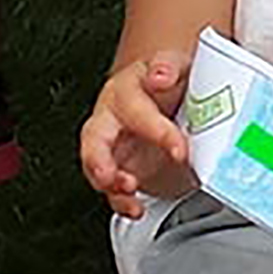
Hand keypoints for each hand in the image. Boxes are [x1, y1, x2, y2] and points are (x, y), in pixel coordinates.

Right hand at [80, 52, 196, 217]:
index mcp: (126, 90)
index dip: (156, 129)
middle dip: (100, 159)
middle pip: (94, 138)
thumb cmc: (171, 82)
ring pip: (96, 167)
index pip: (135, 106)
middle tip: (115, 175)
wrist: (173, 97)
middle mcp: (111, 118)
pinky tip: (135, 207)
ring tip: (128, 190)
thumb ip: (168, 66)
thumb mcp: (177, 66)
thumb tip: (160, 74)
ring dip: (109, 183)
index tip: (178, 146)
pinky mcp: (119, 169)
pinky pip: (112, 189)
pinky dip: (121, 202)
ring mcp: (111, 146)